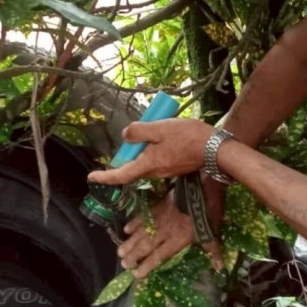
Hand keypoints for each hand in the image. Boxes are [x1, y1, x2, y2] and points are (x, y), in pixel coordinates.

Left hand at [87, 118, 213, 185]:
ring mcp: (166, 171)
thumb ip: (139, 132)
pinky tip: (162, 138)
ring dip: (141, 152)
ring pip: (146, 164)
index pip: (120, 175)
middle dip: (125, 158)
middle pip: (133, 168)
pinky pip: (157, 161)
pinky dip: (153, 151)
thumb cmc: (187, 137)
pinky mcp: (175, 167)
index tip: (92, 177)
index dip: (104, 177)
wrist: (214, 147)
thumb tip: (125, 136)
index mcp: (148, 164)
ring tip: (147, 133)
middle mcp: (155, 172)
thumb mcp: (159, 129)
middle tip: (126, 142)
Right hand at [116, 186, 223, 277]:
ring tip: (120, 252)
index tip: (137, 274)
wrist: (202, 184)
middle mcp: (165, 230)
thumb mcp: (213, 230)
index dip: (148, 265)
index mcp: (178, 239)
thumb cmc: (210, 209)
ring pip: (141, 232)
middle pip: (146, 246)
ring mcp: (159, 217)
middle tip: (124, 264)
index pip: (160, 256)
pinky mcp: (157, 205)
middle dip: (134, 256)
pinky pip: (142, 216)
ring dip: (130, 243)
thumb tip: (220, 267)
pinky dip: (133, 222)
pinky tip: (126, 229)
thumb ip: (213, 249)